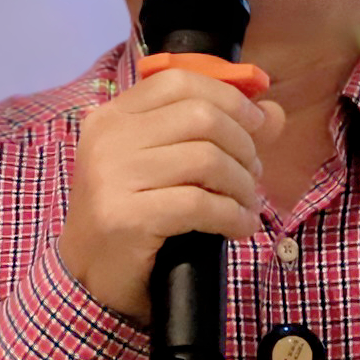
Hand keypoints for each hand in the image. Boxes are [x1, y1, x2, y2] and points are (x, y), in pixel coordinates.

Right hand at [59, 71, 285, 322]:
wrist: (86, 277)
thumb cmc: (131, 215)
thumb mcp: (164, 165)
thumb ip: (213, 132)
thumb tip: (273, 112)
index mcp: (113, 116)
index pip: (179, 82)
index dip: (229, 97)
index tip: (257, 123)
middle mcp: (108, 139)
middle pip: (201, 117)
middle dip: (243, 145)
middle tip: (252, 174)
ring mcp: (113, 178)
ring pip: (206, 160)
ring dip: (242, 185)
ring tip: (247, 204)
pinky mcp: (128, 218)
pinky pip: (200, 204)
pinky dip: (233, 215)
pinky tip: (240, 227)